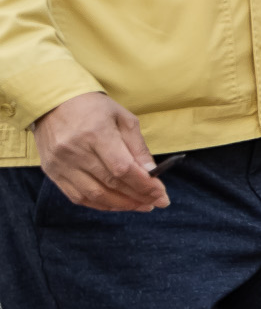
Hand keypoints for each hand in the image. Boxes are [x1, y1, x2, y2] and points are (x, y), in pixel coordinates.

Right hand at [32, 92, 166, 211]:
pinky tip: (117, 204)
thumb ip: (138, 147)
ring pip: (94, 195)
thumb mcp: (123, 118)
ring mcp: (61, 164)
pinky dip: (100, 204)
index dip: (144, 185)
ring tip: (141, 205)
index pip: (123, 168)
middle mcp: (75, 151)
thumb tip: (152, 172)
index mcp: (96, 133)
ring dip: (121, 205)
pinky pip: (77, 196)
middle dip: (138, 196)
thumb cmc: (94, 108)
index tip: (161, 194)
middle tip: (157, 202)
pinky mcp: (52, 172)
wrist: (53, 103)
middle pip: (110, 183)